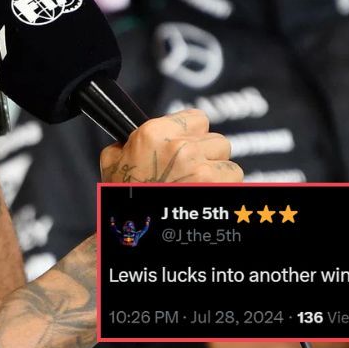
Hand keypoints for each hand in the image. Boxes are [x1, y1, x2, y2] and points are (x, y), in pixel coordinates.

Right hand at [98, 109, 240, 183]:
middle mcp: (180, 148)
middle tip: (190, 171)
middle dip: (207, 155)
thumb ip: (129, 142)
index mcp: (154, 134)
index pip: (198, 118)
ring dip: (217, 172)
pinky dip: (224, 187)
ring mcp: (200, 169)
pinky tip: (206, 194)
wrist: (133, 229)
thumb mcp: (114, 162)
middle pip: (216, 140)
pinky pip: (234, 179)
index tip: (188, 145)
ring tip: (197, 186)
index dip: (194, 134)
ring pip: (228, 161)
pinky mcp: (215, 188)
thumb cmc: (124, 196)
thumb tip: (134, 136)